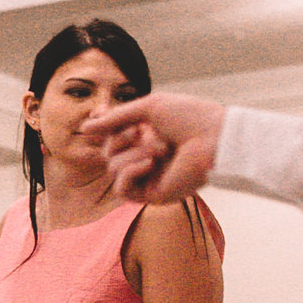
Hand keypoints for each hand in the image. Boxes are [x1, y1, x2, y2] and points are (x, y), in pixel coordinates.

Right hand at [78, 94, 224, 204]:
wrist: (217, 139)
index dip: (109, 129)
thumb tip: (85, 129)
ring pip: (113, 169)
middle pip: (107, 154)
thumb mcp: (149, 107)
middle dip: (121, 140)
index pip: (111, 138)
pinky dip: (130, 173)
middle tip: (144, 132)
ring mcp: (149, 177)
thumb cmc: (192, 118)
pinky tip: (149, 163)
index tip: (110, 117)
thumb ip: (115, 118)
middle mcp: (146, 157)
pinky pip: (122, 189)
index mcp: (147, 137)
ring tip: (162, 149)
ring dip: (134, 154)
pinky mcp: (152, 194)